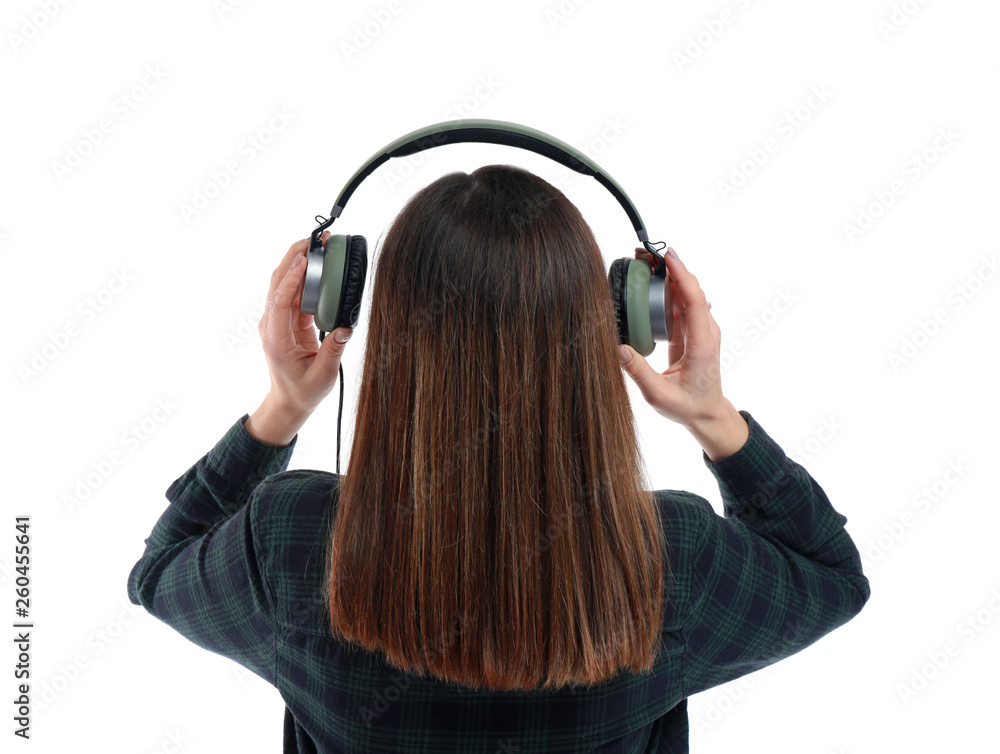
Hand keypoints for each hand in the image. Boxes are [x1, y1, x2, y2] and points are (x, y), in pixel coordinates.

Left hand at [257, 232, 353, 416]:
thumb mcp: (323, 375)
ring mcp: (279, 321)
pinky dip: (307, 277)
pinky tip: (321, 265)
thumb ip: (334, 351)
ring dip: (300, 263)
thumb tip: (346, 327)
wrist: (289, 402)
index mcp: (276, 338)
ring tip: (319, 246)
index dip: (292, 278)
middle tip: (313, 240)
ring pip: (284, 283)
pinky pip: (295, 293)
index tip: (306, 260)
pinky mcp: (288, 320)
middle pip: (277, 282)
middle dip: (293, 257)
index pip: (280, 300)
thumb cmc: (302, 391)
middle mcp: (273, 325)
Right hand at [618, 247, 728, 428]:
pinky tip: (651, 281)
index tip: (667, 257)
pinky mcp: (691, 331)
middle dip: (671, 268)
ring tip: (644, 261)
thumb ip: (638, 373)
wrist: (707, 413)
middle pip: (691, 290)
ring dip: (668, 275)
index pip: (695, 301)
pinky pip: (681, 303)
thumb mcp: (659, 395)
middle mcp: (705, 331)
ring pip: (686, 294)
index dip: (682, 276)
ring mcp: (700, 330)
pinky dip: (667, 289)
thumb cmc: (688, 406)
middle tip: (645, 254)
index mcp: (701, 344)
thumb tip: (619, 349)